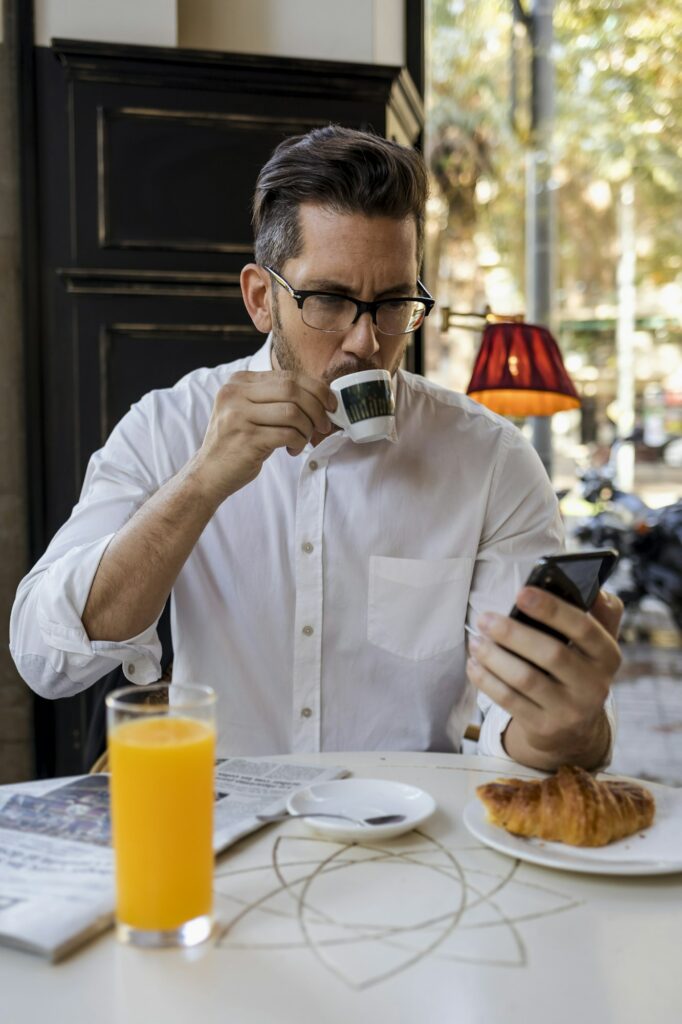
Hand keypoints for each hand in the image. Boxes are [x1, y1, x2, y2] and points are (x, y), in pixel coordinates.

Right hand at [190, 370, 335, 503]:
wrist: (209, 473)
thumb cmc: (237, 443)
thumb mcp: (250, 411)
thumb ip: (276, 399)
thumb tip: (321, 397)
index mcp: (239, 381)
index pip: (288, 376)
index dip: (316, 389)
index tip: (330, 404)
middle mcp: (235, 393)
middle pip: (292, 390)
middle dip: (317, 408)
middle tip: (323, 425)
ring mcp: (238, 415)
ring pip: (293, 412)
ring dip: (307, 428)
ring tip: (303, 440)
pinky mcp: (246, 439)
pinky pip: (287, 434)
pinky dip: (298, 442)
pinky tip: (292, 450)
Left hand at [467, 587, 622, 769]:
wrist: (574, 728)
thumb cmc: (577, 668)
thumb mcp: (596, 644)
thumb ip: (600, 612)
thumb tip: (592, 587)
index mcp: (608, 655)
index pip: (584, 628)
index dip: (552, 609)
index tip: (521, 592)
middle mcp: (595, 685)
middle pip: (551, 654)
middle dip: (513, 633)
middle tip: (484, 618)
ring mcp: (570, 710)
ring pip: (526, 679)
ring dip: (495, 657)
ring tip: (476, 641)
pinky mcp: (545, 728)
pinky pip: (510, 701)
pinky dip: (488, 680)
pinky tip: (474, 665)